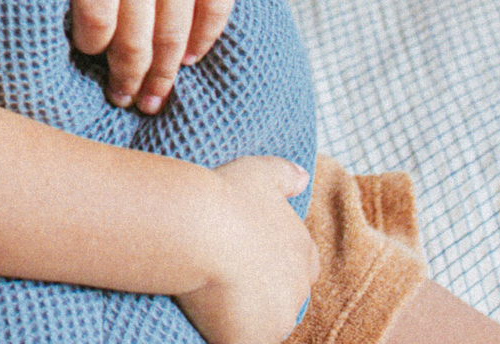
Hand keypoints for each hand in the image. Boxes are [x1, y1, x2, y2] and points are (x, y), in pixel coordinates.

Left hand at [43, 0, 236, 113]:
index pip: (93, 17)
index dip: (90, 47)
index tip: (85, 58)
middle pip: (136, 37)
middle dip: (127, 79)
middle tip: (121, 100)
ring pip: (175, 33)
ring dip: (164, 75)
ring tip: (152, 99)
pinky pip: (216, 10)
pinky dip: (203, 41)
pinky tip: (187, 59)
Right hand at [176, 156, 319, 343]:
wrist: (197, 227)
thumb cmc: (225, 196)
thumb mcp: (258, 172)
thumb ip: (284, 174)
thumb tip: (302, 177)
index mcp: (301, 250)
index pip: (301, 268)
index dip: (274, 266)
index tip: (248, 260)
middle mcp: (298, 287)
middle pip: (283, 300)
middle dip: (261, 295)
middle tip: (225, 283)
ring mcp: (276, 318)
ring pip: (264, 326)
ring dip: (244, 318)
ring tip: (210, 302)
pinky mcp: (250, 339)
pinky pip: (239, 342)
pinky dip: (225, 334)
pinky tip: (204, 319)